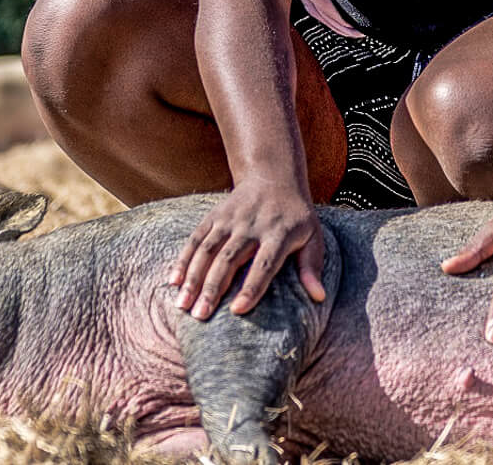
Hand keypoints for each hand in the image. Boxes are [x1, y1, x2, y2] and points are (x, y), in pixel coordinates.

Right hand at [171, 181, 327, 319]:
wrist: (274, 177)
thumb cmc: (296, 217)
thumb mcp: (313, 237)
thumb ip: (312, 267)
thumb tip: (318, 297)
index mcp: (279, 233)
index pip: (264, 264)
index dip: (251, 287)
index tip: (237, 310)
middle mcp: (252, 225)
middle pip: (230, 259)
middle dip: (213, 288)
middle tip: (200, 316)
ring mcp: (230, 219)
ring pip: (208, 249)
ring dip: (193, 277)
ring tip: (182, 305)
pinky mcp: (214, 215)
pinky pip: (196, 238)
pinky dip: (183, 259)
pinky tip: (173, 281)